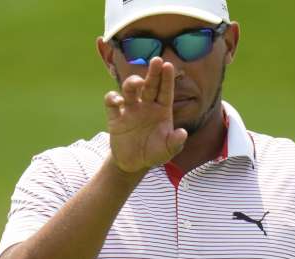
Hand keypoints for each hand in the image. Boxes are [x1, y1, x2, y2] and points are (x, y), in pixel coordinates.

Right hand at [104, 56, 187, 173]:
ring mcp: (130, 109)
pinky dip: (112, 99)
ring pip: (130, 90)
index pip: (165, 91)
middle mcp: (146, 105)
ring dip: (133, 83)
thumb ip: (175, 142)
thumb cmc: (154, 152)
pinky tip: (118, 101)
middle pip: (149, 85)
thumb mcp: (167, 150)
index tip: (168, 65)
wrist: (134, 164)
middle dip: (153, 72)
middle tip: (157, 59)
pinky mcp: (115, 117)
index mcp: (161, 110)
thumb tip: (183, 133)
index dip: (166, 78)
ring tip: (137, 84)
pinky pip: (111, 102)